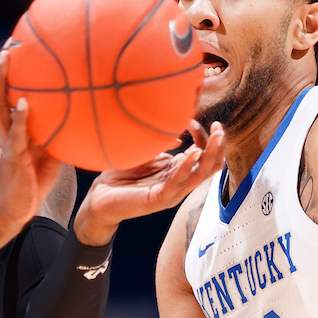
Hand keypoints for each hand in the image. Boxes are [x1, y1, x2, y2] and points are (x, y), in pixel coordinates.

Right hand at [0, 48, 63, 230]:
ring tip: (6, 59)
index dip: (9, 70)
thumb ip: (57, 131)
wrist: (17, 209)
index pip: (7, 92)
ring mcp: (6, 142)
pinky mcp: (12, 157)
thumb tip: (82, 112)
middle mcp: (6, 130)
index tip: (16, 45)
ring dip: (1, 81)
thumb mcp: (49, 150)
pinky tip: (24, 102)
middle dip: (1, 67)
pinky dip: (19, 117)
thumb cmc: (34, 179)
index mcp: (13, 127)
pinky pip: (16, 134)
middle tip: (9, 42)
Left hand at [73, 120, 225, 245]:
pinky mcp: (158, 199)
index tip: (191, 119)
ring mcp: (170, 192)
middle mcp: (178, 182)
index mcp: (177, 171)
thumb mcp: (145, 154)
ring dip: (210, 154)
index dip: (202, 136)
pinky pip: (178, 182)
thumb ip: (160, 145)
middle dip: (218, 145)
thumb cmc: (120, 177)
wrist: (98, 198)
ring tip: (217, 136)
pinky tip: (192, 151)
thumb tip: (177, 136)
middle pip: (210, 165)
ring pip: (200, 174)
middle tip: (219, 127)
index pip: (202, 154)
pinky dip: (187, 166)